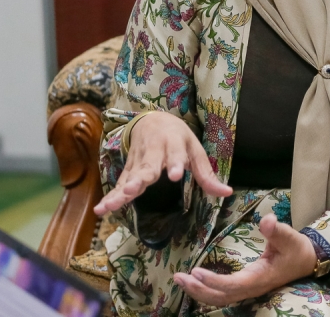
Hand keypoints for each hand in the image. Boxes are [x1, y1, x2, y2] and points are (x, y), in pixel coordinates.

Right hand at [95, 111, 231, 215]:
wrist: (152, 120)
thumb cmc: (178, 137)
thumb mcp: (195, 150)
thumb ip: (207, 174)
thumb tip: (227, 193)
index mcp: (174, 145)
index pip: (176, 155)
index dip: (176, 164)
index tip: (176, 175)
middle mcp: (154, 152)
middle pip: (148, 166)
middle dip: (142, 177)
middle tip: (137, 188)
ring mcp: (138, 161)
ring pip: (130, 176)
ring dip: (122, 190)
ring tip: (115, 203)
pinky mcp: (128, 170)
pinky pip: (119, 184)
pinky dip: (110, 196)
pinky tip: (102, 209)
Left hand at [173, 214, 317, 305]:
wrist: (306, 262)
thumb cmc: (297, 250)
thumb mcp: (290, 237)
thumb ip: (277, 230)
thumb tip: (266, 220)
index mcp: (260, 277)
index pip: (233, 285)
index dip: (214, 281)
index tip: (197, 272)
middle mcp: (252, 287)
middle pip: (221, 297)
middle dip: (199, 290)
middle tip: (179, 277)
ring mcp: (248, 289)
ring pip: (220, 298)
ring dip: (199, 291)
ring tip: (180, 279)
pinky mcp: (245, 285)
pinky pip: (223, 293)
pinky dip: (206, 290)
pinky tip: (194, 281)